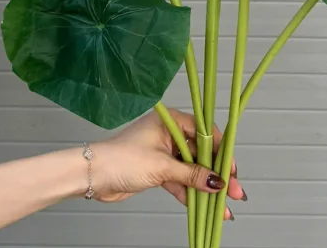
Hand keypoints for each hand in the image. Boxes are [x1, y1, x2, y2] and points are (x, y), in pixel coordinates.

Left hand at [89, 109, 244, 219]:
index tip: (232, 169)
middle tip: (233, 191)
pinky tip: (204, 206)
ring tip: (223, 205)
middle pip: (201, 154)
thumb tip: (216, 181)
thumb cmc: (122, 159)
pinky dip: (190, 193)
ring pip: (192, 170)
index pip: (205, 133)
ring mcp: (164, 153)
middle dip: (217, 174)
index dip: (221, 152)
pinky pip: (180, 180)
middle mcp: (169, 134)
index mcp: (171, 121)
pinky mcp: (158, 170)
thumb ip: (191, 174)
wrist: (93, 176)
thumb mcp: (162, 166)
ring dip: (206, 188)